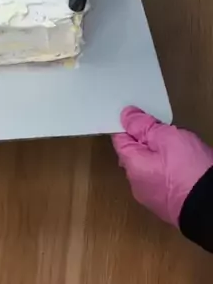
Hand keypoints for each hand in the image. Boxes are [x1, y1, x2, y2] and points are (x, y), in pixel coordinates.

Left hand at [112, 107, 212, 225]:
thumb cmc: (190, 173)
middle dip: (146, 139)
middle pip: (135, 153)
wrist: (212, 208)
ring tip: (178, 148)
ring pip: (149, 167)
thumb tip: (126, 116)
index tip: (140, 115)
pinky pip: (161, 180)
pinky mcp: (168, 204)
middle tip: (165, 130)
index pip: (120, 138)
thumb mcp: (166, 138)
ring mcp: (152, 197)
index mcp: (132, 166)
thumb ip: (143, 126)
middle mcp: (137, 185)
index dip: (129, 124)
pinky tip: (182, 165)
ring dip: (158, 155)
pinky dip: (168, 170)